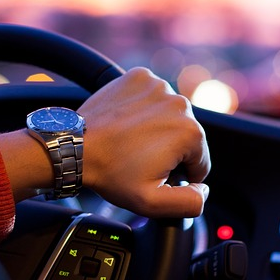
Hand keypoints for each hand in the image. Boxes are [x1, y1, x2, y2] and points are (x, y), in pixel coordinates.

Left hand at [79, 67, 210, 217]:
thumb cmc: (110, 173)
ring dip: (158, 128)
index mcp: (190, 132)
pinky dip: (144, 108)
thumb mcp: (153, 202)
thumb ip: (190, 202)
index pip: (200, 161)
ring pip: (170, 115)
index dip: (179, 174)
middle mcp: (180, 103)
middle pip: (186, 136)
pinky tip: (128, 123)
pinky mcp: (140, 77)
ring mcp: (159, 86)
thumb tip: (204, 190)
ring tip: (131, 141)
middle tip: (139, 159)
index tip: (153, 173)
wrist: (75, 146)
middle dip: (169, 150)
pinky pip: (152, 97)